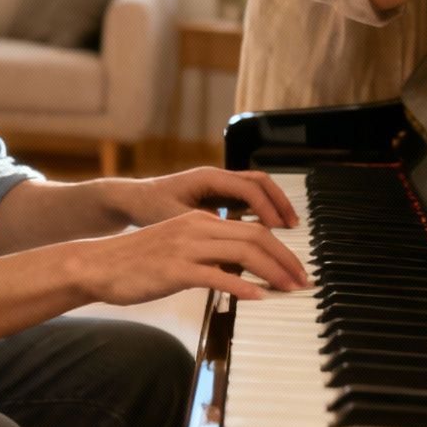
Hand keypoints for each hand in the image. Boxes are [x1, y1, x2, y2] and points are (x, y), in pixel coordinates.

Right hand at [73, 211, 309, 303]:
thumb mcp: (177, 250)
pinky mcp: (174, 269)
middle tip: (303, 280)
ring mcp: (185, 247)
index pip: (251, 227)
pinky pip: (216, 275)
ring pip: (242, 252)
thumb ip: (207, 256)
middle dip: (285, 258)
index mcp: (198, 220)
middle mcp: (196, 227)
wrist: (97, 265)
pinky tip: (257, 297)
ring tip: (290, 289)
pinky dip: (242, 286)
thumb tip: (238, 273)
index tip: (295, 268)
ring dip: (273, 272)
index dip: (280, 248)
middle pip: (255, 236)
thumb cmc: (136, 263)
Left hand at [116, 167, 297, 228]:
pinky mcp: (218, 195)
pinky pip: (247, 198)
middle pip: (260, 183)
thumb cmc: (148, 206)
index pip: (248, 189)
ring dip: (274, 205)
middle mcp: (217, 177)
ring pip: (256, 188)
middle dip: (279, 203)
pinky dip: (262, 210)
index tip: (278, 229)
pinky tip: (269, 229)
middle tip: (293, 227)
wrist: (132, 198)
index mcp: (208, 178)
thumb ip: (202, 230)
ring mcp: (219, 185)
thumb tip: (229, 248)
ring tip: (288, 227)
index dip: (266, 209)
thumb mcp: (174, 219)